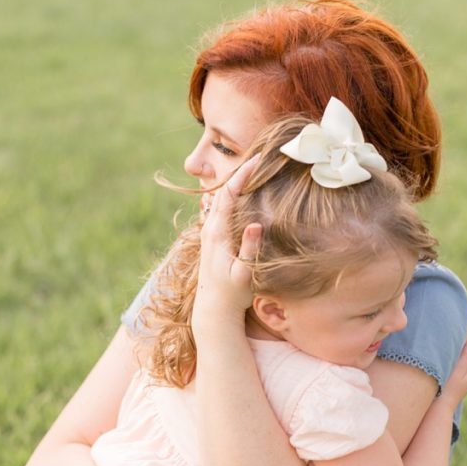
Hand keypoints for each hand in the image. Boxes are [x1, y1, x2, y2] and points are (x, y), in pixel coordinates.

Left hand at [191, 154, 262, 331]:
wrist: (213, 310)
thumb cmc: (232, 294)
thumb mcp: (244, 275)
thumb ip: (250, 249)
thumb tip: (257, 224)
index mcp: (217, 234)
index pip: (228, 195)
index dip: (242, 175)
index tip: (257, 159)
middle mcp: (209, 229)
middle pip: (222, 191)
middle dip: (239, 172)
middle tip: (258, 155)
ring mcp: (208, 233)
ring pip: (219, 199)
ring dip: (235, 182)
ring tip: (252, 168)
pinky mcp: (211, 239)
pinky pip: (220, 209)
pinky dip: (231, 195)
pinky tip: (241, 191)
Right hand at [440, 326, 466, 406]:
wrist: (439, 410)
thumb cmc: (446, 389)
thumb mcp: (456, 372)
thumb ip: (466, 357)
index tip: (466, 321)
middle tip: (461, 323)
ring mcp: (466, 379)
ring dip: (464, 346)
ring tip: (457, 333)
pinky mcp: (459, 381)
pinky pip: (462, 363)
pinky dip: (459, 354)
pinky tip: (451, 351)